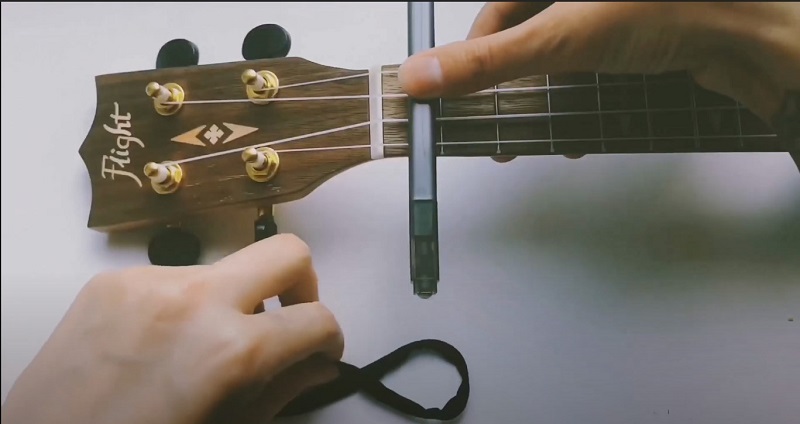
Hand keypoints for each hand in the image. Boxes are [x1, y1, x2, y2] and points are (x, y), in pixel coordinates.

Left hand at [1, 234, 343, 423]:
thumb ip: (283, 390)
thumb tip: (314, 363)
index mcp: (229, 350)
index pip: (316, 319)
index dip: (329, 339)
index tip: (319, 348)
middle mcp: (193, 300)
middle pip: (285, 251)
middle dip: (302, 285)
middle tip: (287, 317)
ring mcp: (149, 282)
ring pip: (225, 268)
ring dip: (231, 301)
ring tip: (202, 346)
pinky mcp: (113, 280)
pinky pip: (173, 278)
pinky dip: (183, 304)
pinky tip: (161, 343)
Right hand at [398, 2, 799, 160]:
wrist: (748, 34)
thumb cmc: (668, 11)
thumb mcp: (560, 39)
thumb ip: (487, 62)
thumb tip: (422, 75)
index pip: (493, 14)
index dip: (472, 58)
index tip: (460, 97)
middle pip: (522, 39)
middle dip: (512, 90)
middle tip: (501, 125)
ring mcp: (606, 11)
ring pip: (556, 58)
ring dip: (544, 102)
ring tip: (543, 134)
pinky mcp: (632, 34)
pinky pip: (588, 69)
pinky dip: (577, 99)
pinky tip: (579, 126)